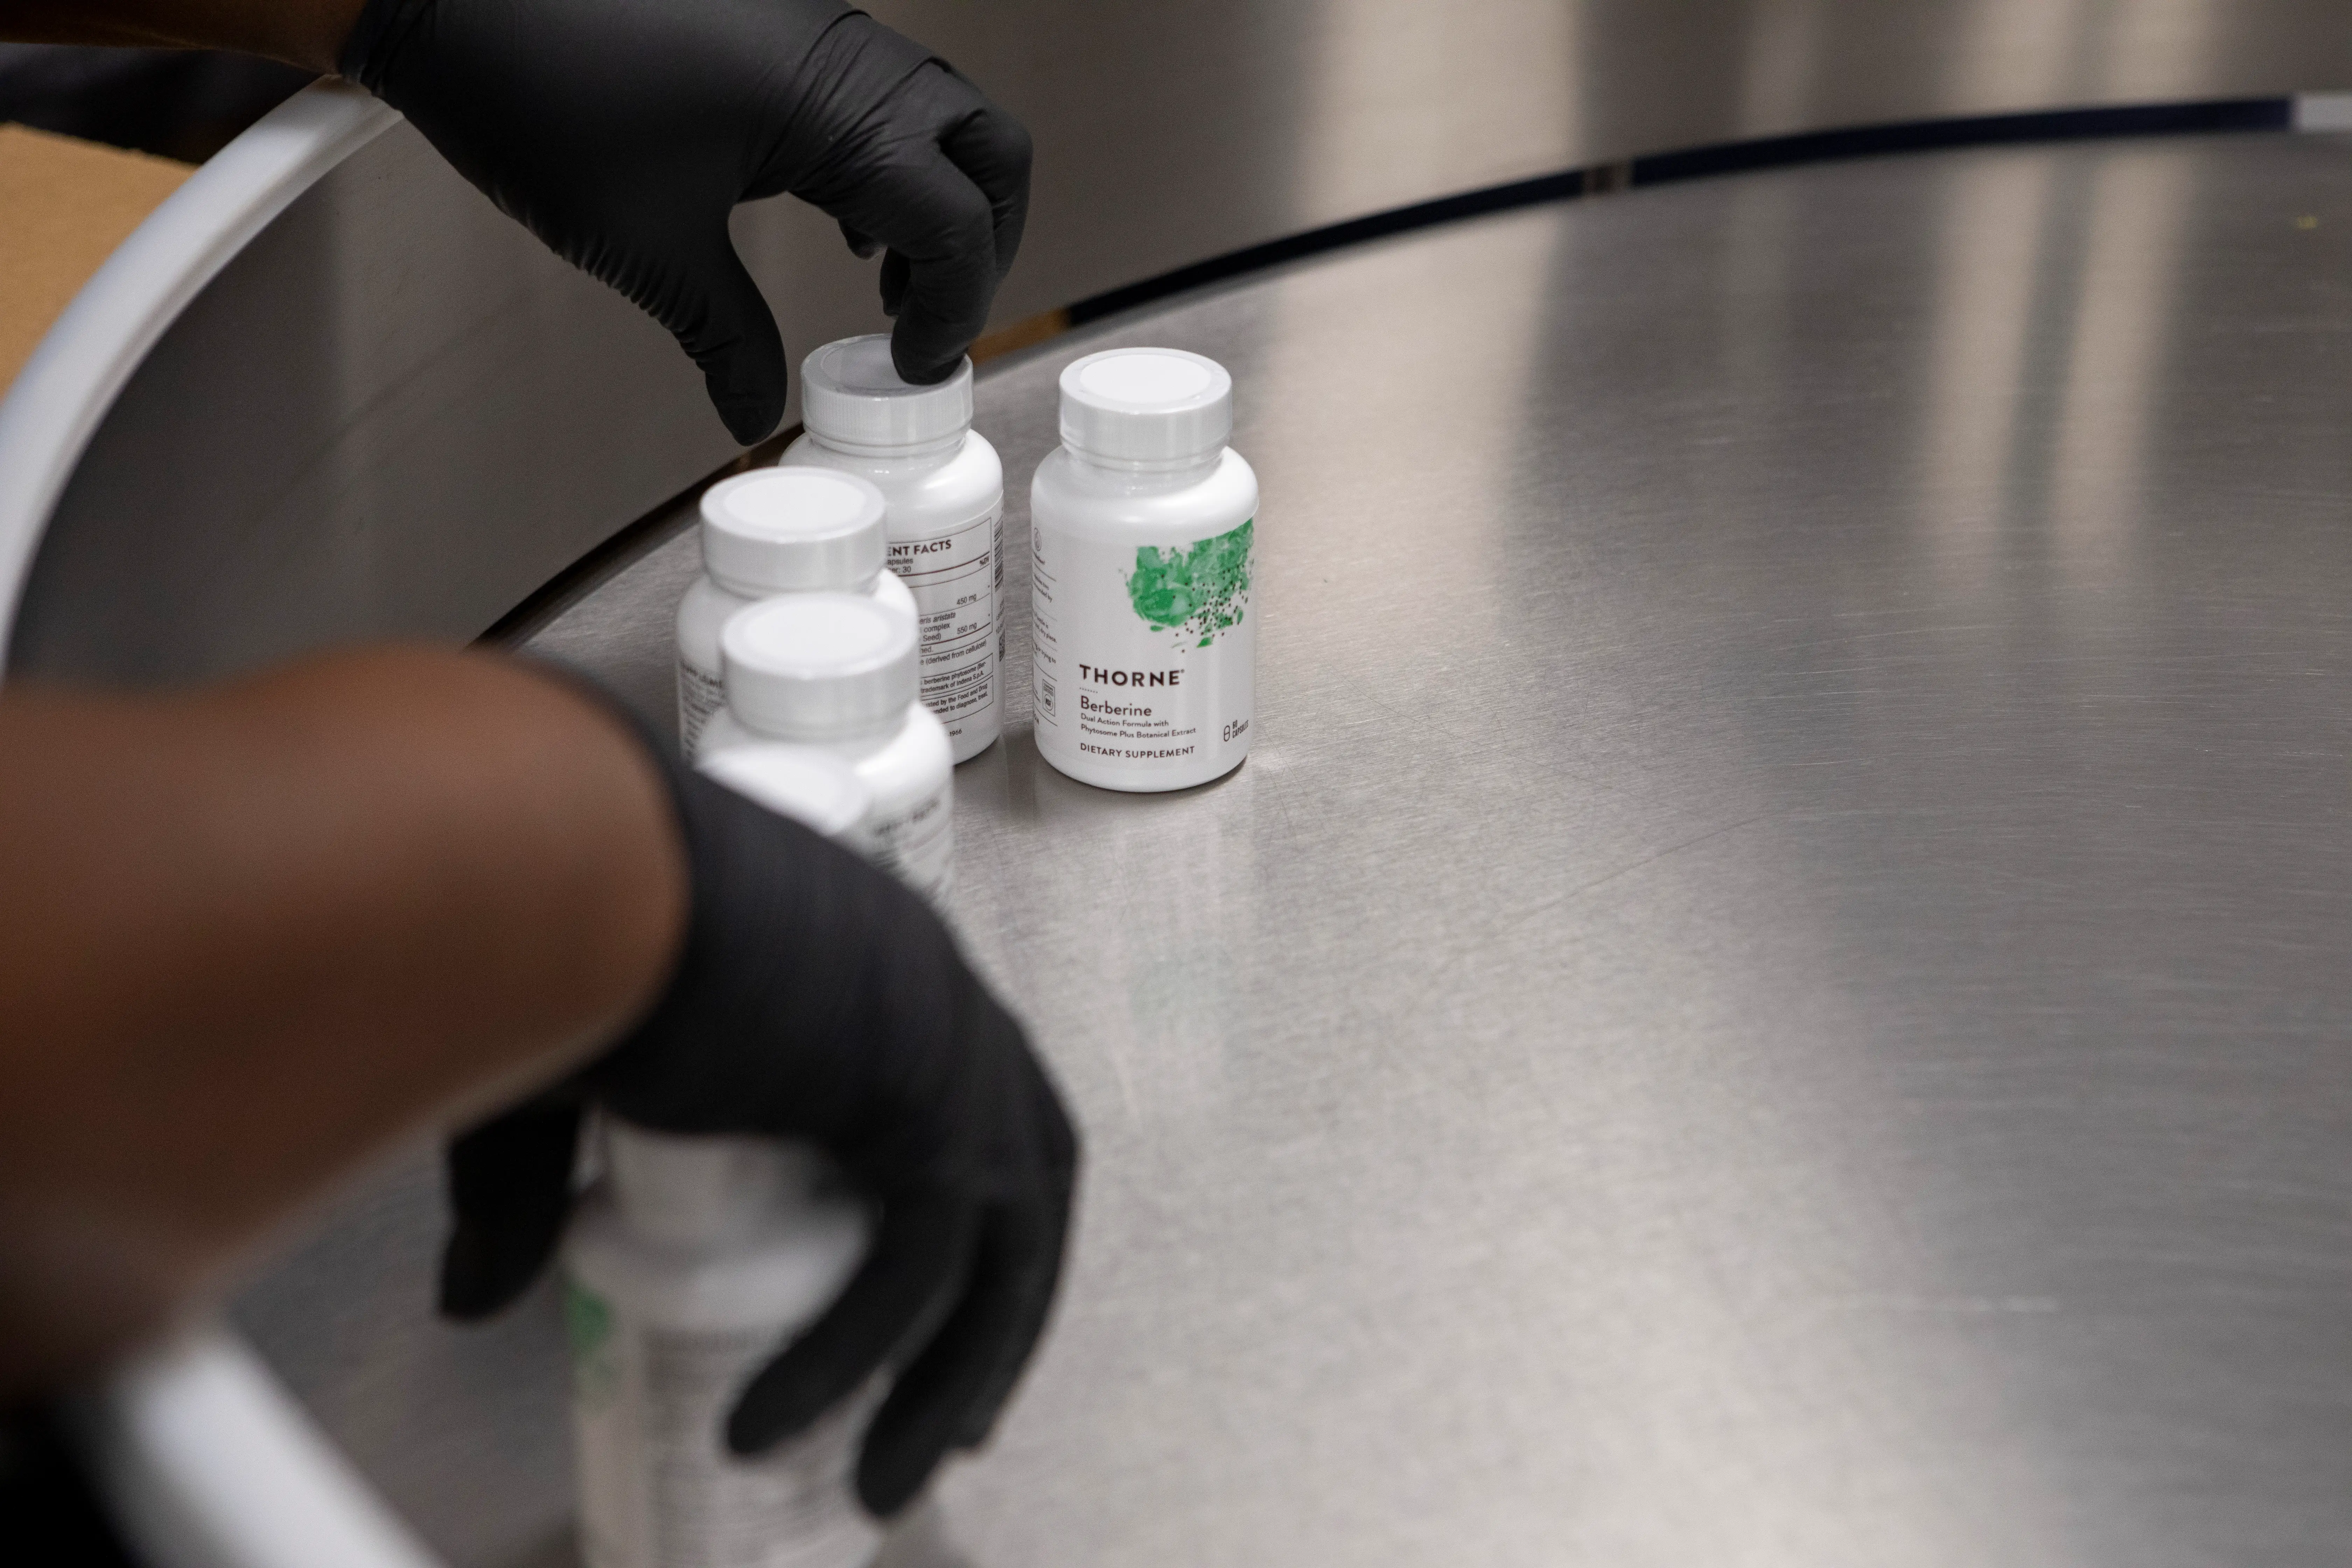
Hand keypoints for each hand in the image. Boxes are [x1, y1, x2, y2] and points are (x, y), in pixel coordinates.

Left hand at [338, 0, 1031, 442]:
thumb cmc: (542, 96)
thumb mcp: (646, 248)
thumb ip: (724, 337)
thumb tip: (755, 414)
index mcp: (834, 110)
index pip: (957, 222)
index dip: (954, 309)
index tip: (916, 367)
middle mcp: (847, 58)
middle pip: (989, 152)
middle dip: (985, 243)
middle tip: (936, 316)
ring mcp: (820, 31)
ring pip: (943, 117)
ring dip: (939, 201)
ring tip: (885, 279)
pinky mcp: (784, 27)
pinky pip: (883, 92)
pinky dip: (890, 161)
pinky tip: (838, 215)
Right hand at [438, 741, 1077, 1516]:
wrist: (570, 866)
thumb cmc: (558, 934)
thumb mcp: (554, 1084)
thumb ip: (534, 1189)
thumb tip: (479, 1292)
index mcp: (880, 974)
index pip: (973, 1111)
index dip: (970, 1221)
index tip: (944, 1324)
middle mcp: (939, 1001)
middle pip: (1024, 1184)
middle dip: (1000, 1313)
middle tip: (960, 1421)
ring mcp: (945, 1043)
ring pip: (1000, 1242)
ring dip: (950, 1369)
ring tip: (885, 1477)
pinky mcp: (919, 1094)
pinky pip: (917, 1258)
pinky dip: (857, 1351)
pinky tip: (775, 1422)